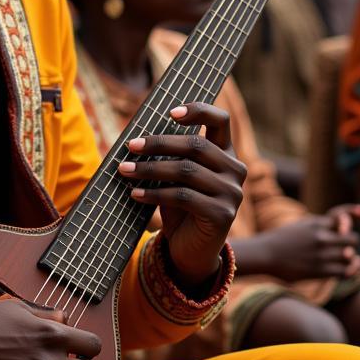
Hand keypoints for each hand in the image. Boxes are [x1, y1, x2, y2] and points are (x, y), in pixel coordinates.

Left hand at [118, 103, 244, 287]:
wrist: (190, 249)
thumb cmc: (179, 206)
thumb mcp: (174, 176)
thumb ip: (168, 155)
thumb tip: (137, 137)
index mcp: (226, 152)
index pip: (220, 120)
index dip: (198, 110)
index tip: (169, 112)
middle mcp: (235, 169)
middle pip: (196, 145)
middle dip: (158, 144)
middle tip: (130, 146)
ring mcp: (232, 193)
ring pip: (186, 171)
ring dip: (150, 169)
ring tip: (124, 170)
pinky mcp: (223, 215)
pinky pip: (183, 197)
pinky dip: (154, 194)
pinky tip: (134, 194)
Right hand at [243, 203, 359, 281]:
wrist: (265, 254)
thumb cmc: (282, 241)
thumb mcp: (300, 226)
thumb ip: (320, 224)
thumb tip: (344, 225)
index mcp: (315, 223)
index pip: (340, 215)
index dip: (352, 212)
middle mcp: (321, 236)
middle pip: (353, 238)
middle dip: (351, 243)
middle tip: (344, 247)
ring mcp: (321, 254)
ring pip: (351, 256)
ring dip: (352, 260)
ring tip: (346, 261)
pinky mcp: (320, 270)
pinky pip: (345, 272)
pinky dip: (350, 272)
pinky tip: (345, 270)